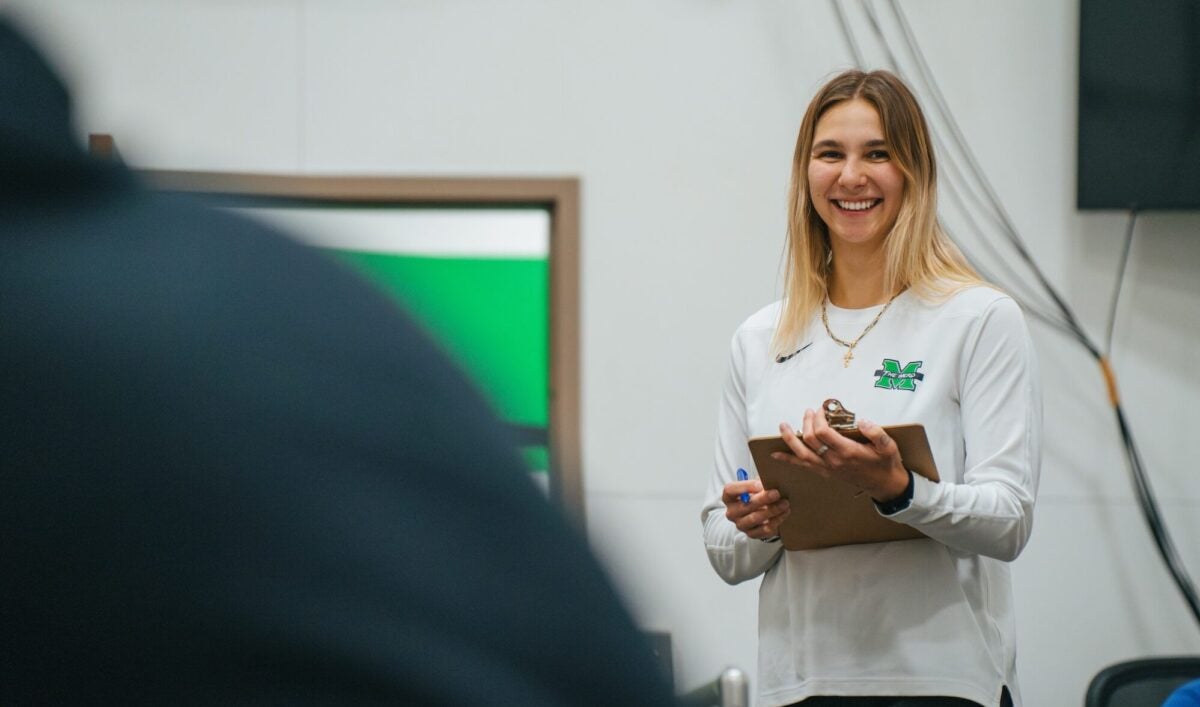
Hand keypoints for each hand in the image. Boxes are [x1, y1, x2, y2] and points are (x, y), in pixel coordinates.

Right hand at [721, 477, 789, 539]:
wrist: (759, 512)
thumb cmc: (756, 495)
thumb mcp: (755, 485)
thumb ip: (759, 481)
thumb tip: (771, 478)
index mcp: (729, 497)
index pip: (731, 490)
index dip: (745, 487)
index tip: (761, 484)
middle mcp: (732, 512)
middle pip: (745, 505)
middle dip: (763, 499)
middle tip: (777, 493)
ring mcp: (741, 524)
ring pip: (756, 518)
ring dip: (772, 510)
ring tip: (785, 503)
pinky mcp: (752, 534)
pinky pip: (764, 530)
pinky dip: (776, 521)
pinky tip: (785, 513)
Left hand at [771, 409, 908, 502]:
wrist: (885, 485)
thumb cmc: (886, 463)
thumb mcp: (888, 446)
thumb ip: (876, 433)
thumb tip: (863, 421)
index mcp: (847, 451)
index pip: (823, 432)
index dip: (818, 418)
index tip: (820, 410)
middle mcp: (834, 461)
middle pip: (809, 440)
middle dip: (806, 423)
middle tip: (808, 412)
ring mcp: (828, 468)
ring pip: (801, 454)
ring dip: (790, 439)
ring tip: (783, 426)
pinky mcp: (825, 472)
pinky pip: (803, 465)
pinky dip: (789, 460)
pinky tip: (776, 455)